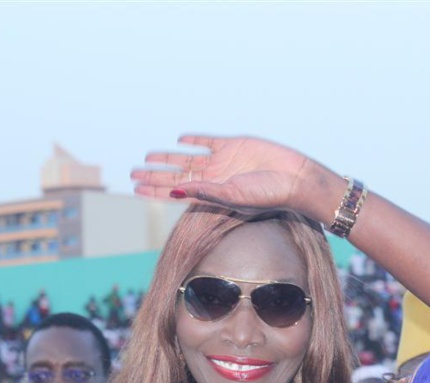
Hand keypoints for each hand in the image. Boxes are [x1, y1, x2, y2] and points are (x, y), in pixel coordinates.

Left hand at [131, 135, 322, 215]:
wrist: (295, 178)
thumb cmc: (268, 195)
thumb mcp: (233, 196)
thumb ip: (204, 192)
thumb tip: (175, 192)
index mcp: (212, 194)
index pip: (177, 193)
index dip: (156, 191)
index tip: (137, 189)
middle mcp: (214, 179)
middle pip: (178, 176)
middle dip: (155, 175)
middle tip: (134, 173)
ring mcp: (224, 162)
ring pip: (189, 159)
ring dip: (169, 158)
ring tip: (148, 157)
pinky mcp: (235, 145)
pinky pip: (210, 142)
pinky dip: (195, 140)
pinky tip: (181, 139)